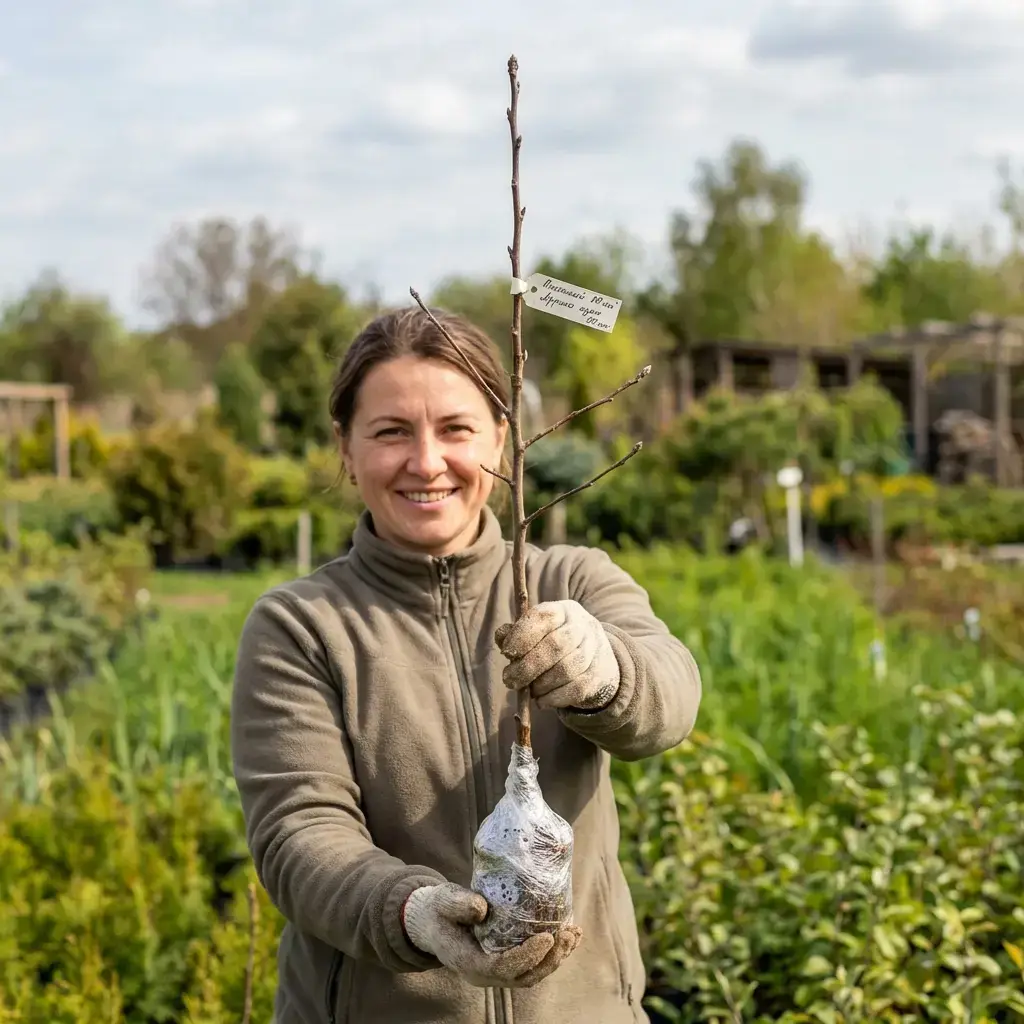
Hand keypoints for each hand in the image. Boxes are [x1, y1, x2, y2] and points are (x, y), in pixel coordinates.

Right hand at [402, 883, 581, 987]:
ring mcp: (496, 972)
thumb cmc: (438, 911)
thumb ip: (459, 904)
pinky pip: (533, 965)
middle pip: (524, 976)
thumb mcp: (443, 902)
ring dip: (556, 957)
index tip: (547, 937)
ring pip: (532, 974)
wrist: (432, 923)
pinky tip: (568, 936)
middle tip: (567, 933)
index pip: (502, 968)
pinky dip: (553, 954)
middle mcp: (485, 974)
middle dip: (550, 959)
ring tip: (574, 934)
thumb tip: (482, 907)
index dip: (527, 956)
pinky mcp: (506, 962)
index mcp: (469, 963)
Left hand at [494, 600, 619, 710]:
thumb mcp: (535, 631)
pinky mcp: (599, 675)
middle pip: (557, 645)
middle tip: (509, 680)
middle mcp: (583, 626)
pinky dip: (554, 698)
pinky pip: (576, 689)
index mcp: (563, 610)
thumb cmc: (552, 641)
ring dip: (541, 684)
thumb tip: (502, 638)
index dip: (522, 635)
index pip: (544, 617)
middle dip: (528, 666)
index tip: (507, 653)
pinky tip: (541, 700)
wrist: (594, 657)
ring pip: (567, 669)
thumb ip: (514, 633)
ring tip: (528, 690)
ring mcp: (594, 650)